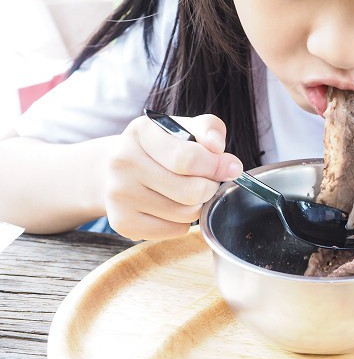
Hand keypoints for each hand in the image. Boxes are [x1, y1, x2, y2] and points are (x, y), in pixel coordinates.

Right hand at [103, 114, 241, 240]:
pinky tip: (172, 206)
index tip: (231, 167)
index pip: (188, 158)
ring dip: (198, 205)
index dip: (217, 166)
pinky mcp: (122, 222)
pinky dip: (183, 222)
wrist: (117, 169)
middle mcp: (124, 161)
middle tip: (208, 181)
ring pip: (186, 214)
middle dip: (210, 187)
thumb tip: (218, 148)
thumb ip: (208, 129)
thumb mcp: (184, 127)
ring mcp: (119, 194)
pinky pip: (175, 230)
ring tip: (188, 192)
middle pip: (191, 191)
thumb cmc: (162, 147)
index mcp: (142, 132)